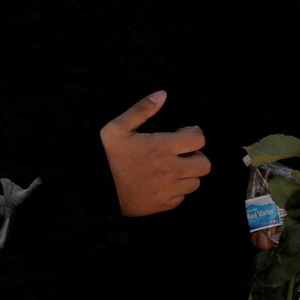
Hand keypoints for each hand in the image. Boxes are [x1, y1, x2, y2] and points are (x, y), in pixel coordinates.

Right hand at [100, 91, 209, 217]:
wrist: (95, 189)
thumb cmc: (105, 157)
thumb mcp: (117, 128)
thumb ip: (141, 110)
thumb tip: (162, 94)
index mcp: (162, 147)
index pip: (199, 139)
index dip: (194, 135)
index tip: (182, 135)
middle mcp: (170, 169)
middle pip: (204, 165)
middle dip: (196, 157)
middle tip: (181, 155)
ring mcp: (168, 189)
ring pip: (195, 183)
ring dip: (187, 175)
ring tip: (170, 170)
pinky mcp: (162, 205)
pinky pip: (181, 198)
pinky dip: (175, 191)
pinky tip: (160, 184)